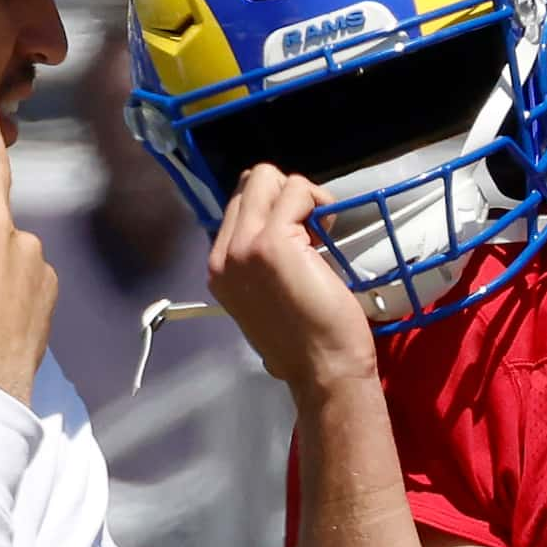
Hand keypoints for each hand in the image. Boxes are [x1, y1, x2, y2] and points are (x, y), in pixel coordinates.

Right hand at [206, 165, 378, 389]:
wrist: (323, 369)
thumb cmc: (308, 340)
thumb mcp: (267, 296)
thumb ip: (260, 260)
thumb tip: (286, 223)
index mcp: (220, 268)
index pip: (240, 203)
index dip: (276, 209)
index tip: (300, 239)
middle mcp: (223, 255)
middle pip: (250, 183)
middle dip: (287, 196)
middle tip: (312, 232)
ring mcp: (243, 247)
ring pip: (267, 177)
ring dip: (302, 196)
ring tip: (319, 233)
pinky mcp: (271, 242)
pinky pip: (296, 190)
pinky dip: (317, 201)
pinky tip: (327, 233)